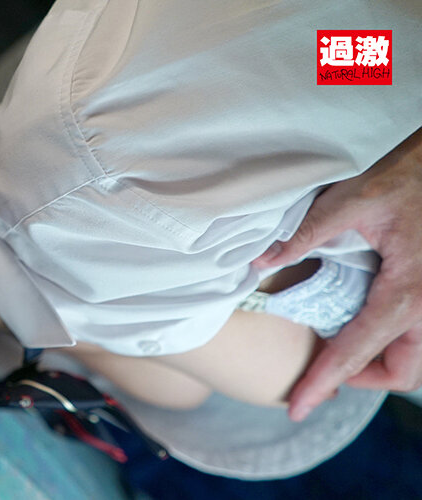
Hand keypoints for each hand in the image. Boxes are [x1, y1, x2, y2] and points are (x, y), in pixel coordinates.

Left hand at [253, 126, 421, 421]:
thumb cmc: (406, 177)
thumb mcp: (351, 200)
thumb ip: (305, 234)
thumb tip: (259, 261)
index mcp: (407, 292)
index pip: (356, 352)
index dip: (322, 382)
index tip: (296, 407)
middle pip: (401, 373)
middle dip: (361, 378)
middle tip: (324, 366)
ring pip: (416, 360)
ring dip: (382, 363)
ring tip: (344, 347)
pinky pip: (419, 338)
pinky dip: (394, 344)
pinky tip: (368, 324)